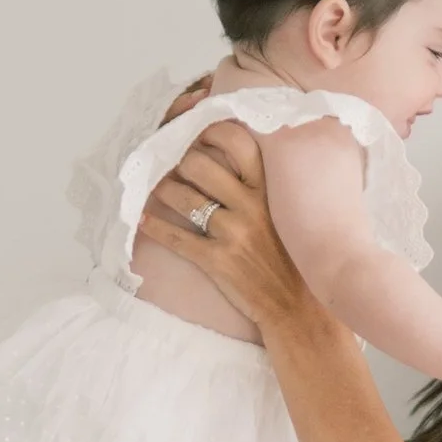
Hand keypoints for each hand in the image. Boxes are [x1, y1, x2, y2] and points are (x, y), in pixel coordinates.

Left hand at [133, 121, 310, 333]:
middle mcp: (251, 206)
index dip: (210, 132)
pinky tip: (145, 221)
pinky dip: (155, 228)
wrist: (296, 308)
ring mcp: (234, 233)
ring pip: (182, 197)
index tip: (195, 135)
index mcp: (268, 191)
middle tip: (170, 167)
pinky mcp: (218, 260)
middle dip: (178, 163)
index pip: (239, 143)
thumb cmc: (286, 260)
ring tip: (156, 191)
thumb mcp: (282, 215)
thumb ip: (256, 189)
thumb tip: (218, 164)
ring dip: (162, 191)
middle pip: (198, 163)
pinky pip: (176, 238)